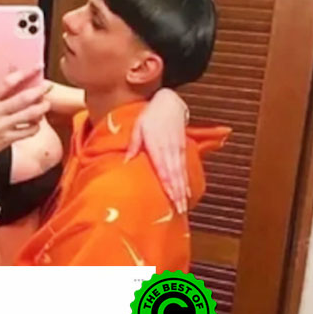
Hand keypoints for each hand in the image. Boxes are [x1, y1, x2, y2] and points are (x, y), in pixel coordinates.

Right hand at [0, 65, 51, 163]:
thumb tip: (15, 72)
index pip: (7, 83)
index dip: (24, 74)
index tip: (37, 67)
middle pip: (23, 99)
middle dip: (39, 91)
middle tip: (48, 86)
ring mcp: (2, 127)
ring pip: (29, 115)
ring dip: (42, 108)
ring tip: (46, 104)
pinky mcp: (8, 139)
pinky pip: (29, 131)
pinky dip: (36, 125)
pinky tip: (35, 122)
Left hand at [126, 88, 189, 213]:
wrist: (169, 104)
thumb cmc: (150, 116)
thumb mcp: (137, 127)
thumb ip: (133, 144)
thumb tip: (125, 161)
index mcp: (156, 145)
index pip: (163, 168)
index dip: (167, 184)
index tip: (170, 197)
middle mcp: (169, 150)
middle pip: (174, 175)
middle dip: (177, 193)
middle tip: (179, 209)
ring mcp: (177, 150)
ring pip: (181, 174)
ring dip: (183, 191)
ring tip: (183, 206)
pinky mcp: (182, 150)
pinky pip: (184, 168)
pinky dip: (186, 181)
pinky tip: (187, 193)